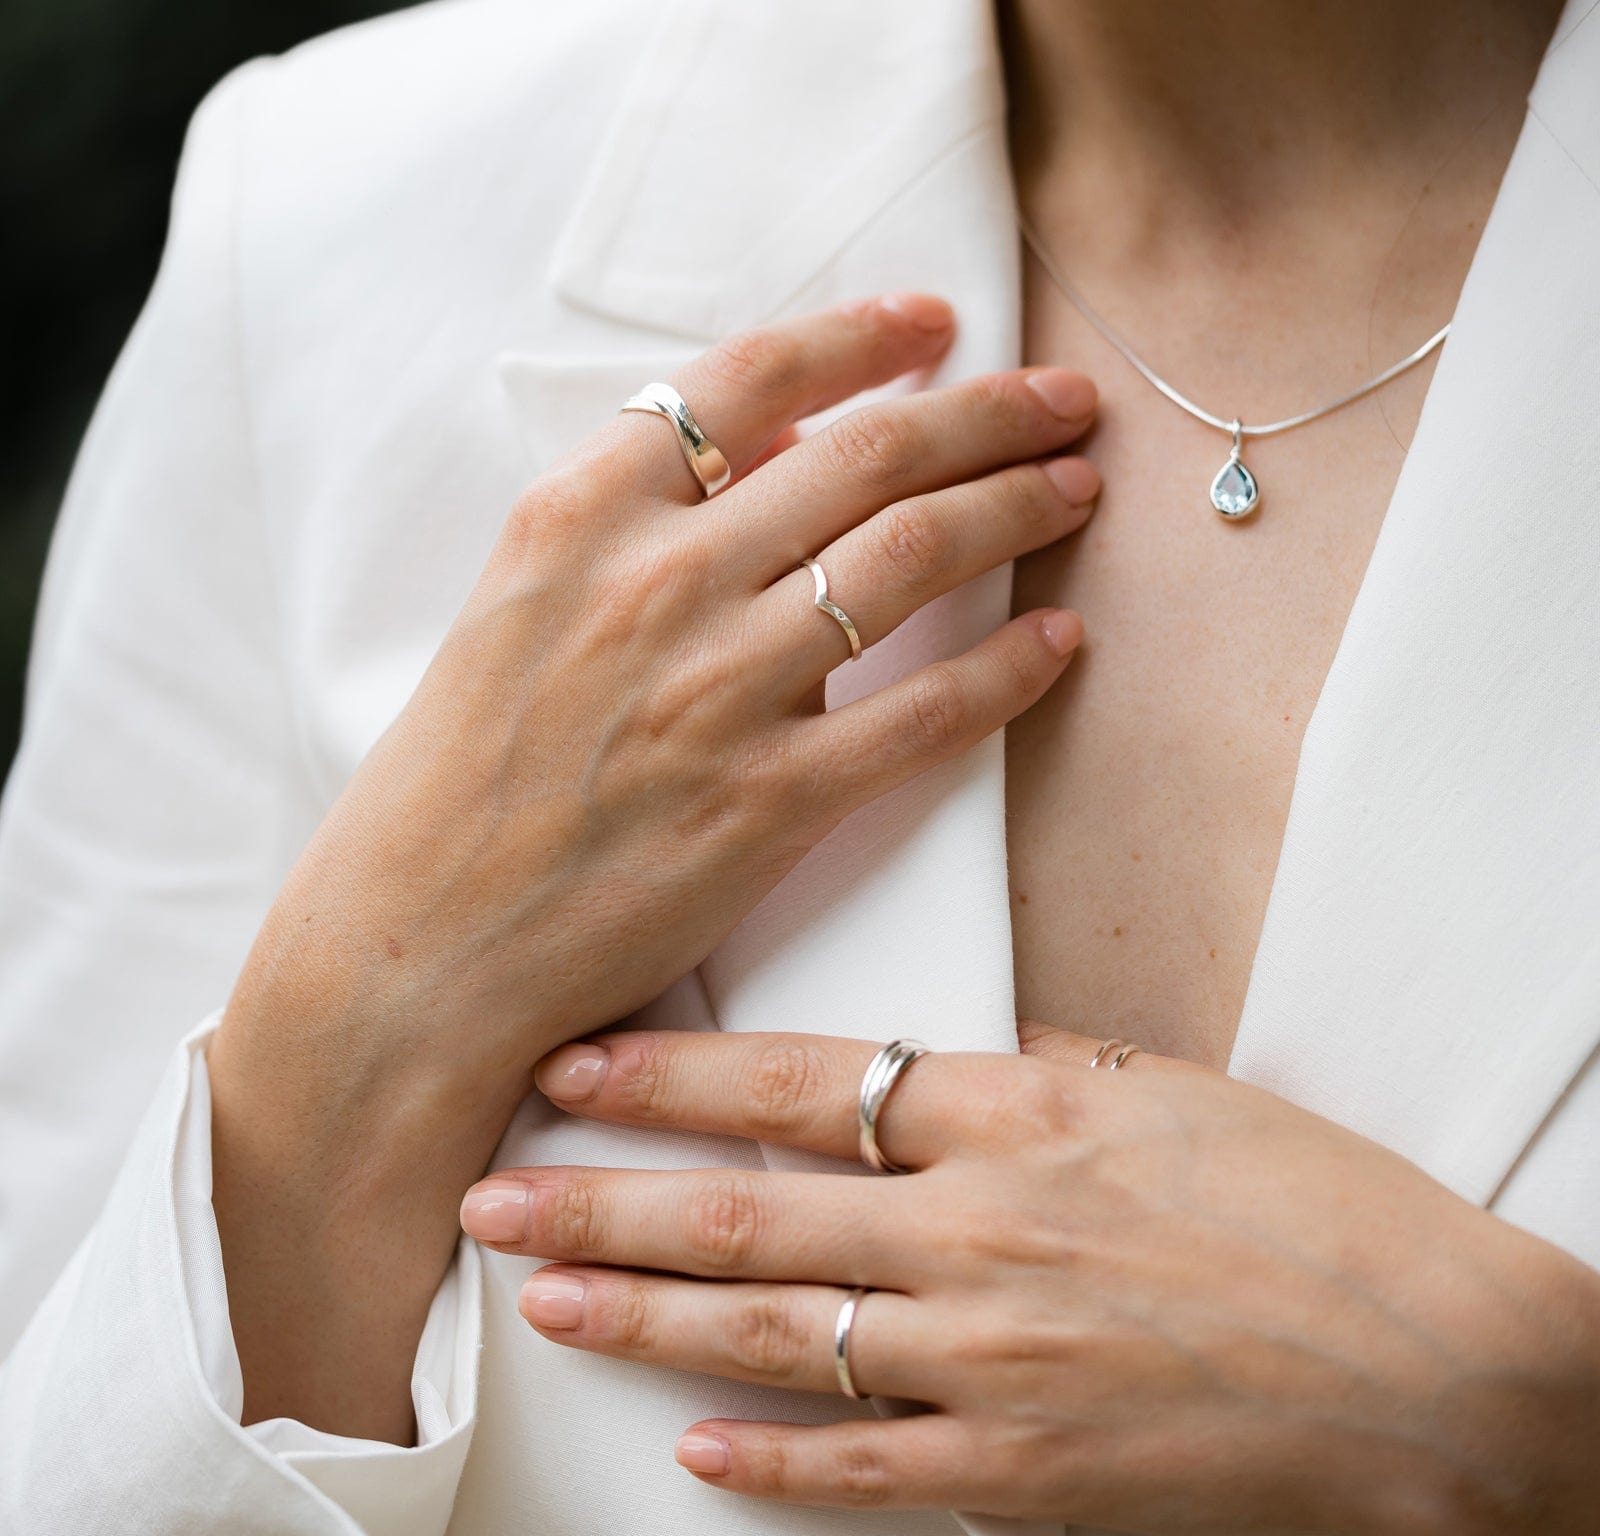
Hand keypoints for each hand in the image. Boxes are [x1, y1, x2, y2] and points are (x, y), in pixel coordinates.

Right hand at [207, 292, 1100, 1434]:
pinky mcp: (766, 803)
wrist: (419, 944)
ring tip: (1076, 488)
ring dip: (1016, 508)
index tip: (937, 321)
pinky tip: (1059, 642)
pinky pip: (921, 716)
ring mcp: (716, 691)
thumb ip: (636, 513)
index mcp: (580, 515)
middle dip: (988, 411)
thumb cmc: (462, 770)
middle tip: (1064, 396)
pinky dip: (1006, 670)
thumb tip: (776, 445)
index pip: (748, 378)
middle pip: (864, 455)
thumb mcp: (518, 601)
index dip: (860, 336)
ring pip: (911, 558)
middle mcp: (656, 582)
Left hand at [462, 1024, 1599, 1532]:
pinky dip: (767, 1458)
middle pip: (750, 1206)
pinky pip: (861, 1468)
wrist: (1430, 1367)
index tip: (573, 1063)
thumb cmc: (1310, 1207)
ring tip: (541, 1294)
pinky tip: (689, 1446)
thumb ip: (1028, 1078)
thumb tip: (930, 1071)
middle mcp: (980, 1233)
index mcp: (1018, 1115)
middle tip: (490, 1189)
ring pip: (773, 1328)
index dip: (671, 1073)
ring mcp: (992, 1362)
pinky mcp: (1023, 1472)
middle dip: (603, 1197)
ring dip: (641, 1311)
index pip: (803, 1079)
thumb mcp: (1162, 1087)